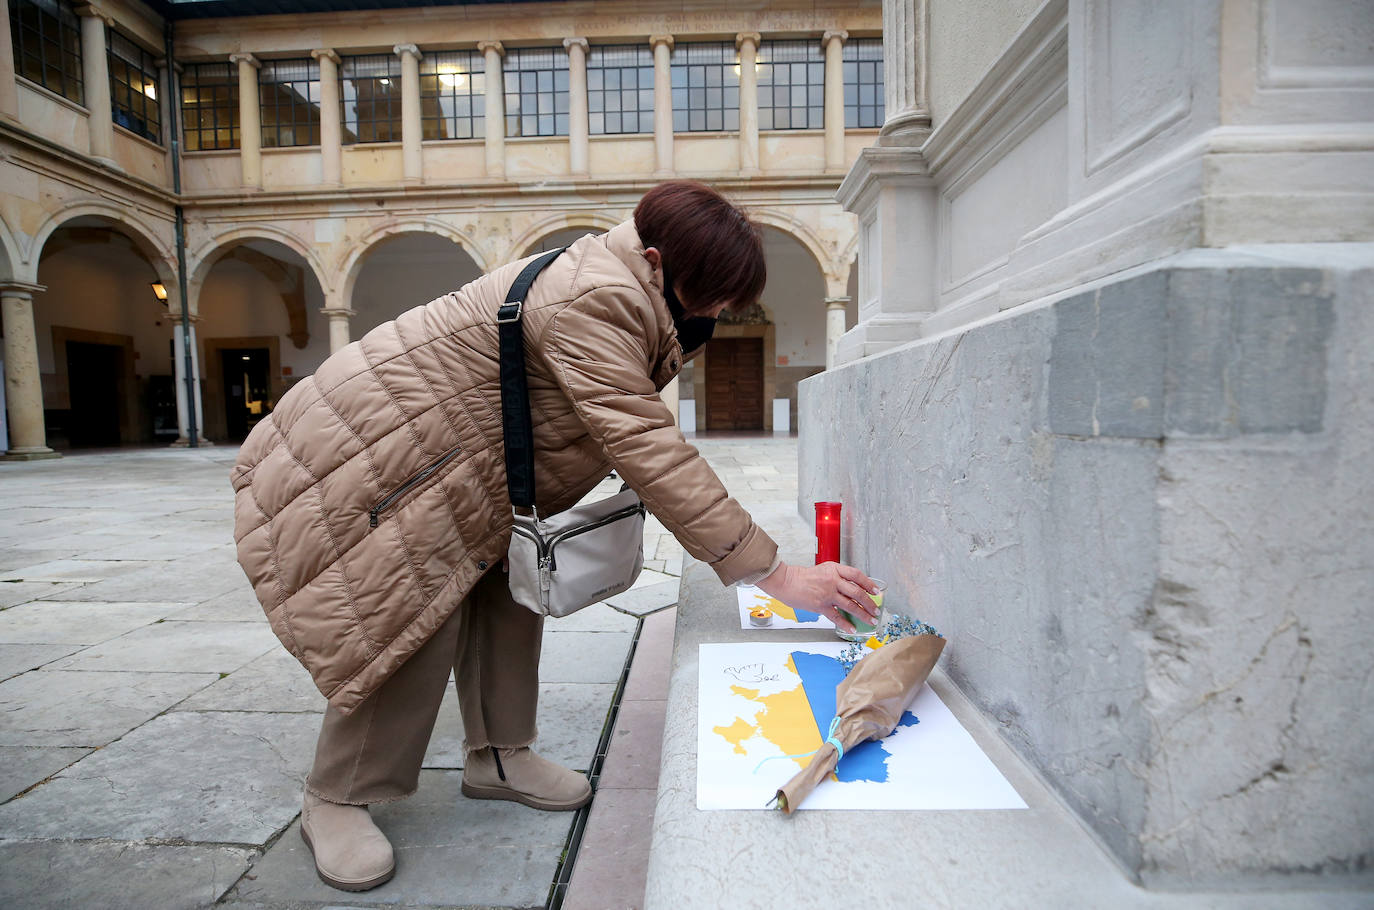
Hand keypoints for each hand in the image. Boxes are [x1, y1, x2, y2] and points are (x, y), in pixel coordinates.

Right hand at [754, 561, 879, 633]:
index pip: (857, 575)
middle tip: (876, 610)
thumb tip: (852, 589)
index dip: (869, 583)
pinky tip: (852, 628)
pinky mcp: (820, 606)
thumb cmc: (803, 577)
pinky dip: (846, 624)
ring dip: (863, 614)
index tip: (876, 591)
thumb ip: (837, 577)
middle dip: (870, 603)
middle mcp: (833, 580)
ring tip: (870, 620)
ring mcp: (827, 594)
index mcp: (834, 569)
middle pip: (857, 592)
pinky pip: (837, 616)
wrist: (786, 581)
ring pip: (851, 605)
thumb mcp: (823, 570)